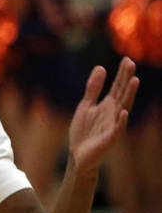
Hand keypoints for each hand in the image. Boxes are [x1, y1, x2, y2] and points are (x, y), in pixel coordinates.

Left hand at [68, 57, 137, 175]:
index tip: (127, 59)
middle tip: (131, 63)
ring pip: (124, 108)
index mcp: (108, 105)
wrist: (78, 153)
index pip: (117, 87)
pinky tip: (124, 111)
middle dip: (126, 79)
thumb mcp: (86, 104)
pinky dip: (121, 121)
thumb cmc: (84, 130)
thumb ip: (93, 88)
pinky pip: (117, 129)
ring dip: (129, 95)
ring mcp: (113, 125)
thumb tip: (101, 67)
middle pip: (122, 93)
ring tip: (135, 81)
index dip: (121, 74)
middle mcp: (113, 113)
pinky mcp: (110, 138)